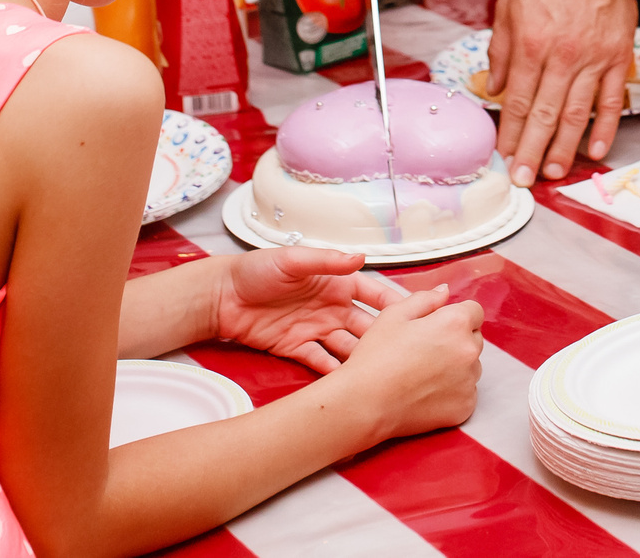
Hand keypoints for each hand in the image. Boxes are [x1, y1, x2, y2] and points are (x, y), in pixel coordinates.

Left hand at [215, 247, 410, 374]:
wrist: (220, 296)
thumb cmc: (255, 270)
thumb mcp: (292, 260)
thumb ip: (327, 260)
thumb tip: (360, 257)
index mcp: (335, 283)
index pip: (373, 293)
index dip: (395, 304)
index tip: (419, 315)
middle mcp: (330, 307)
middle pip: (365, 326)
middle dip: (385, 339)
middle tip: (404, 354)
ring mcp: (315, 329)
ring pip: (347, 347)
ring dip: (361, 359)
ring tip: (379, 373)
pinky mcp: (297, 348)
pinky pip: (321, 361)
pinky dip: (333, 371)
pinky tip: (346, 382)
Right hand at [333, 282, 483, 445]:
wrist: (367, 404)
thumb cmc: (377, 358)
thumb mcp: (394, 315)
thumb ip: (425, 299)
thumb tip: (444, 292)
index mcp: (455, 323)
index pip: (474, 311)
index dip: (455, 316)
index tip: (438, 326)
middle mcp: (469, 350)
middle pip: (474, 338)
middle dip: (457, 339)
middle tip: (426, 350)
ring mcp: (469, 381)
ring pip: (471, 366)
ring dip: (457, 365)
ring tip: (424, 372)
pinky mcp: (465, 406)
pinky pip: (466, 392)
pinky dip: (453, 391)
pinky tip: (427, 391)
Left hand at [487, 0, 636, 183]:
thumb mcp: (510, 6)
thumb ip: (500, 50)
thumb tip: (496, 88)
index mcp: (531, 45)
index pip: (519, 101)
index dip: (511, 133)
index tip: (503, 157)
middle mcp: (562, 57)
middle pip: (545, 115)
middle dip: (533, 151)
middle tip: (524, 179)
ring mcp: (592, 60)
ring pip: (576, 114)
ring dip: (565, 148)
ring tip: (554, 173)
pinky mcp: (617, 59)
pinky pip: (610, 100)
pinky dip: (604, 128)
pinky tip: (596, 150)